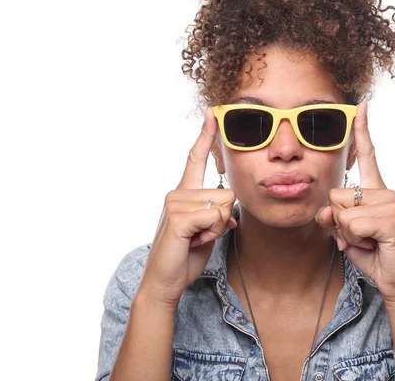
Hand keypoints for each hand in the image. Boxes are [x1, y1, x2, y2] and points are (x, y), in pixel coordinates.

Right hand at [137, 108, 236, 307]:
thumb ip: (218, 216)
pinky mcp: (177, 217)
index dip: (204, 136)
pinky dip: (212, 234)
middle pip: (227, 193)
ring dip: (216, 228)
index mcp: (183, 193)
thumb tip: (229, 213)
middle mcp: (177, 193)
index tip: (210, 114)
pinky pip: (215, 218)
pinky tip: (193, 242)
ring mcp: (175, 203)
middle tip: (201, 235)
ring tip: (195, 239)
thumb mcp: (208, 232)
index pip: (195, 159)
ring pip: (223, 206)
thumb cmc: (185, 255)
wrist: (165, 281)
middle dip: (222, 219)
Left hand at [315, 101, 394, 303]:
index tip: (360, 106)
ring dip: (347, 233)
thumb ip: (333, 218)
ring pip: (342, 211)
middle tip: (360, 236)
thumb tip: (325, 211)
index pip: (368, 156)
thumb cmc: (372, 253)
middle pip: (335, 195)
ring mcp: (391, 203)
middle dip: (338, 222)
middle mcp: (385, 192)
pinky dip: (355, 241)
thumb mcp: (345, 234)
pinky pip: (352, 225)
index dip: (362, 131)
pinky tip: (373, 246)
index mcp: (376, 191)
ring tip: (367, 241)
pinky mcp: (392, 219)